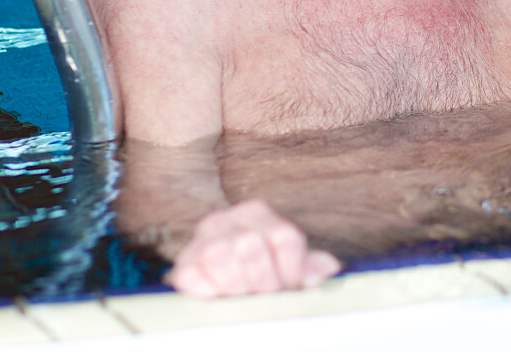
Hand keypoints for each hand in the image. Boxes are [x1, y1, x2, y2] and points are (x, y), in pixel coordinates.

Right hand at [165, 199, 340, 297]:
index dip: (292, 269)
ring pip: (219, 255)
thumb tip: (328, 268)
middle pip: (251, 245)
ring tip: (243, 296)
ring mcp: (201, 238)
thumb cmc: (257, 268)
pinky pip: (193, 275)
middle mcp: (228, 218)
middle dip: (263, 280)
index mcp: (258, 212)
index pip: (285, 237)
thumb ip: (309, 264)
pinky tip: (220, 296)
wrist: (214, 277)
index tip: (290, 286)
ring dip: (235, 285)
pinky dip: (209, 291)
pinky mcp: (182, 264)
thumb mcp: (287, 263)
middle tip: (265, 296)